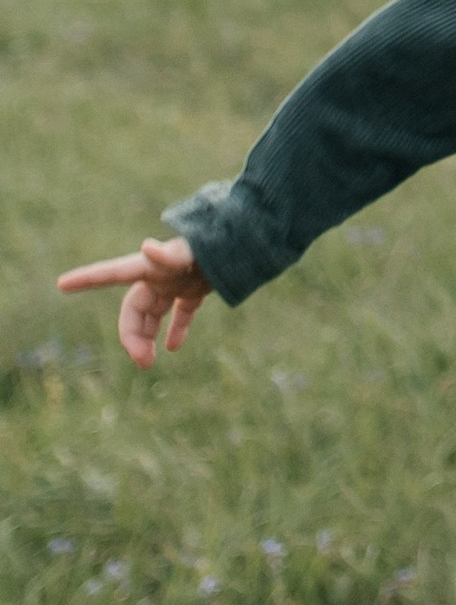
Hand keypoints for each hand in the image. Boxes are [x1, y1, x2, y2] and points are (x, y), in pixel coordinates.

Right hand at [57, 237, 212, 368]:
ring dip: (147, 336)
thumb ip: (169, 254)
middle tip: (143, 361)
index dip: (86, 278)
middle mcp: (158, 275)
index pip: (112, 273)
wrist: (244, 243)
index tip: (62, 283)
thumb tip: (148, 247)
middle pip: (133, 309)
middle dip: (131, 336)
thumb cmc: (213, 246)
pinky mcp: (194, 289)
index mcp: (149, 266)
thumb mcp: (190, 251)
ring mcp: (176, 282)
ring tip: (149, 361)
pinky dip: (176, 329)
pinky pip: (181, 313)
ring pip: (152, 314)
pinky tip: (173, 348)